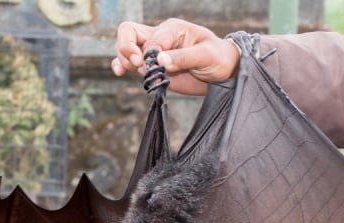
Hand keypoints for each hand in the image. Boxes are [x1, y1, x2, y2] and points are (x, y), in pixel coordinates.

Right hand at [111, 19, 240, 95]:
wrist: (224, 72)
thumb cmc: (218, 58)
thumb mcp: (206, 56)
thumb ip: (184, 57)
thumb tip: (160, 61)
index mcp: (172, 28)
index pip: (151, 36)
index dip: (149, 51)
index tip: (156, 65)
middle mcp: (159, 37)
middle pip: (128, 33)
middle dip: (126, 48)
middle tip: (138, 63)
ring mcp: (153, 53)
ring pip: (126, 49)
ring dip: (126, 60)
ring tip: (140, 72)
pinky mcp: (153, 68)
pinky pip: (130, 64)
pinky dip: (121, 66)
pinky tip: (119, 72)